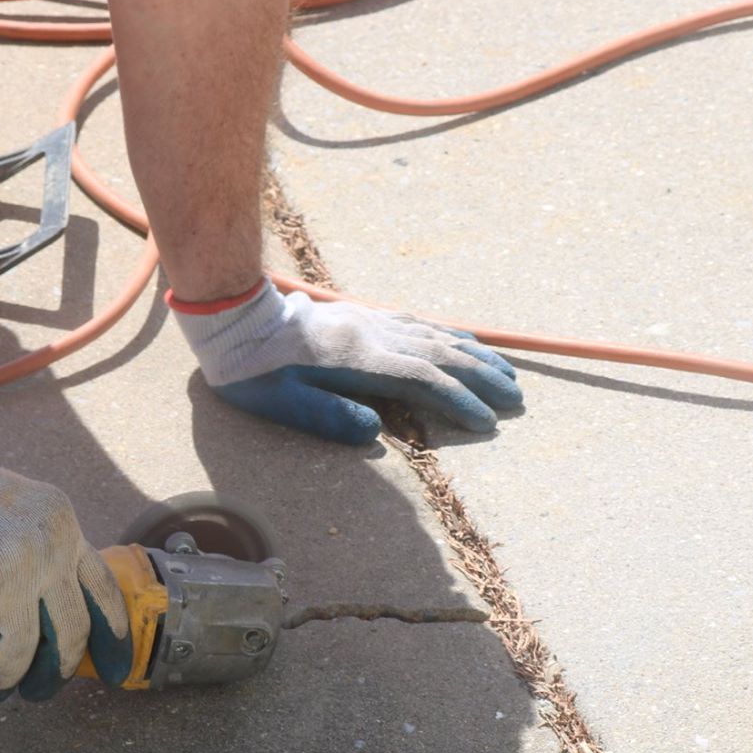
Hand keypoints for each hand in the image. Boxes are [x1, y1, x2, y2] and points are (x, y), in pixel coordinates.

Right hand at [0, 424, 132, 701]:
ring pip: (22, 655)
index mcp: (64, 530)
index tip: (113, 670)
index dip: (112, 638)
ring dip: (4, 682)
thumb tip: (48, 599)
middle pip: (69, 634)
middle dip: (55, 673)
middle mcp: (49, 555)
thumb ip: (43, 544)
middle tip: (40, 692)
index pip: (103, 593)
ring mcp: (14, 579)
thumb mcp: (22, 506)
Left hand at [174, 282, 522, 443]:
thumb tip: (375, 434)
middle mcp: (374, 336)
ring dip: (475, 357)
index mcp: (358, 361)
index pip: (422, 380)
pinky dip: (450, 336)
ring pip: (436, 337)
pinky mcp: (365, 318)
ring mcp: (372, 323)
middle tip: (516, 400)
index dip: (458, 401)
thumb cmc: (255, 371)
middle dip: (482, 379)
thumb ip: (329, 417)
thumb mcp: (283, 402)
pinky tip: (465, 343)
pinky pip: (420, 325)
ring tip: (507, 373)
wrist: (236, 318)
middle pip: (441, 355)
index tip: (486, 422)